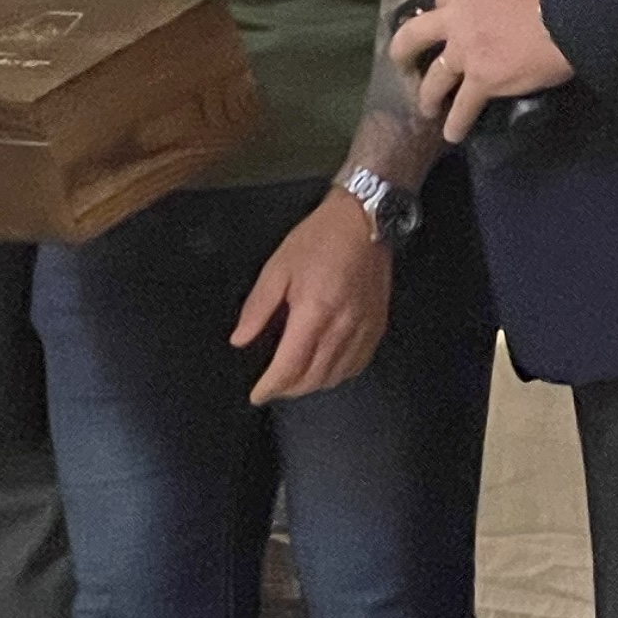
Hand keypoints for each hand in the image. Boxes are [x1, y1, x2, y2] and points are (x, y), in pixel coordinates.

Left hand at [232, 193, 393, 404]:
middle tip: (271, 387)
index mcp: (314, 311)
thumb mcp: (277, 268)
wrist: (363, 222)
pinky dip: (337, 375)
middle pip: (313, 378)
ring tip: (294, 381)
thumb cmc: (319, 239)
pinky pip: (357, 365)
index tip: (257, 395)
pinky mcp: (377, 326)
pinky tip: (324, 369)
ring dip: (311, 385)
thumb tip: (240, 340)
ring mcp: (363, 329)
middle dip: (288, 390)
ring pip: (335, 376)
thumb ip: (257, 308)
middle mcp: (342, 327)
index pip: (290, 367)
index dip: (271, 387)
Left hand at [392, 0, 572, 145]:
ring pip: (434, 79)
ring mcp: (464, 52)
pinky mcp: (480, 81)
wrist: (570, 13)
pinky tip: (452, 134)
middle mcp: (455, 18)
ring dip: (428, 96)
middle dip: (403, 52)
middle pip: (413, 37)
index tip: (442, 25)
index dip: (440, 15)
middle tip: (403, 64)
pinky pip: (462, 108)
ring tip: (428, 108)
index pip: (440, 0)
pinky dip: (456, 123)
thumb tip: (505, 12)